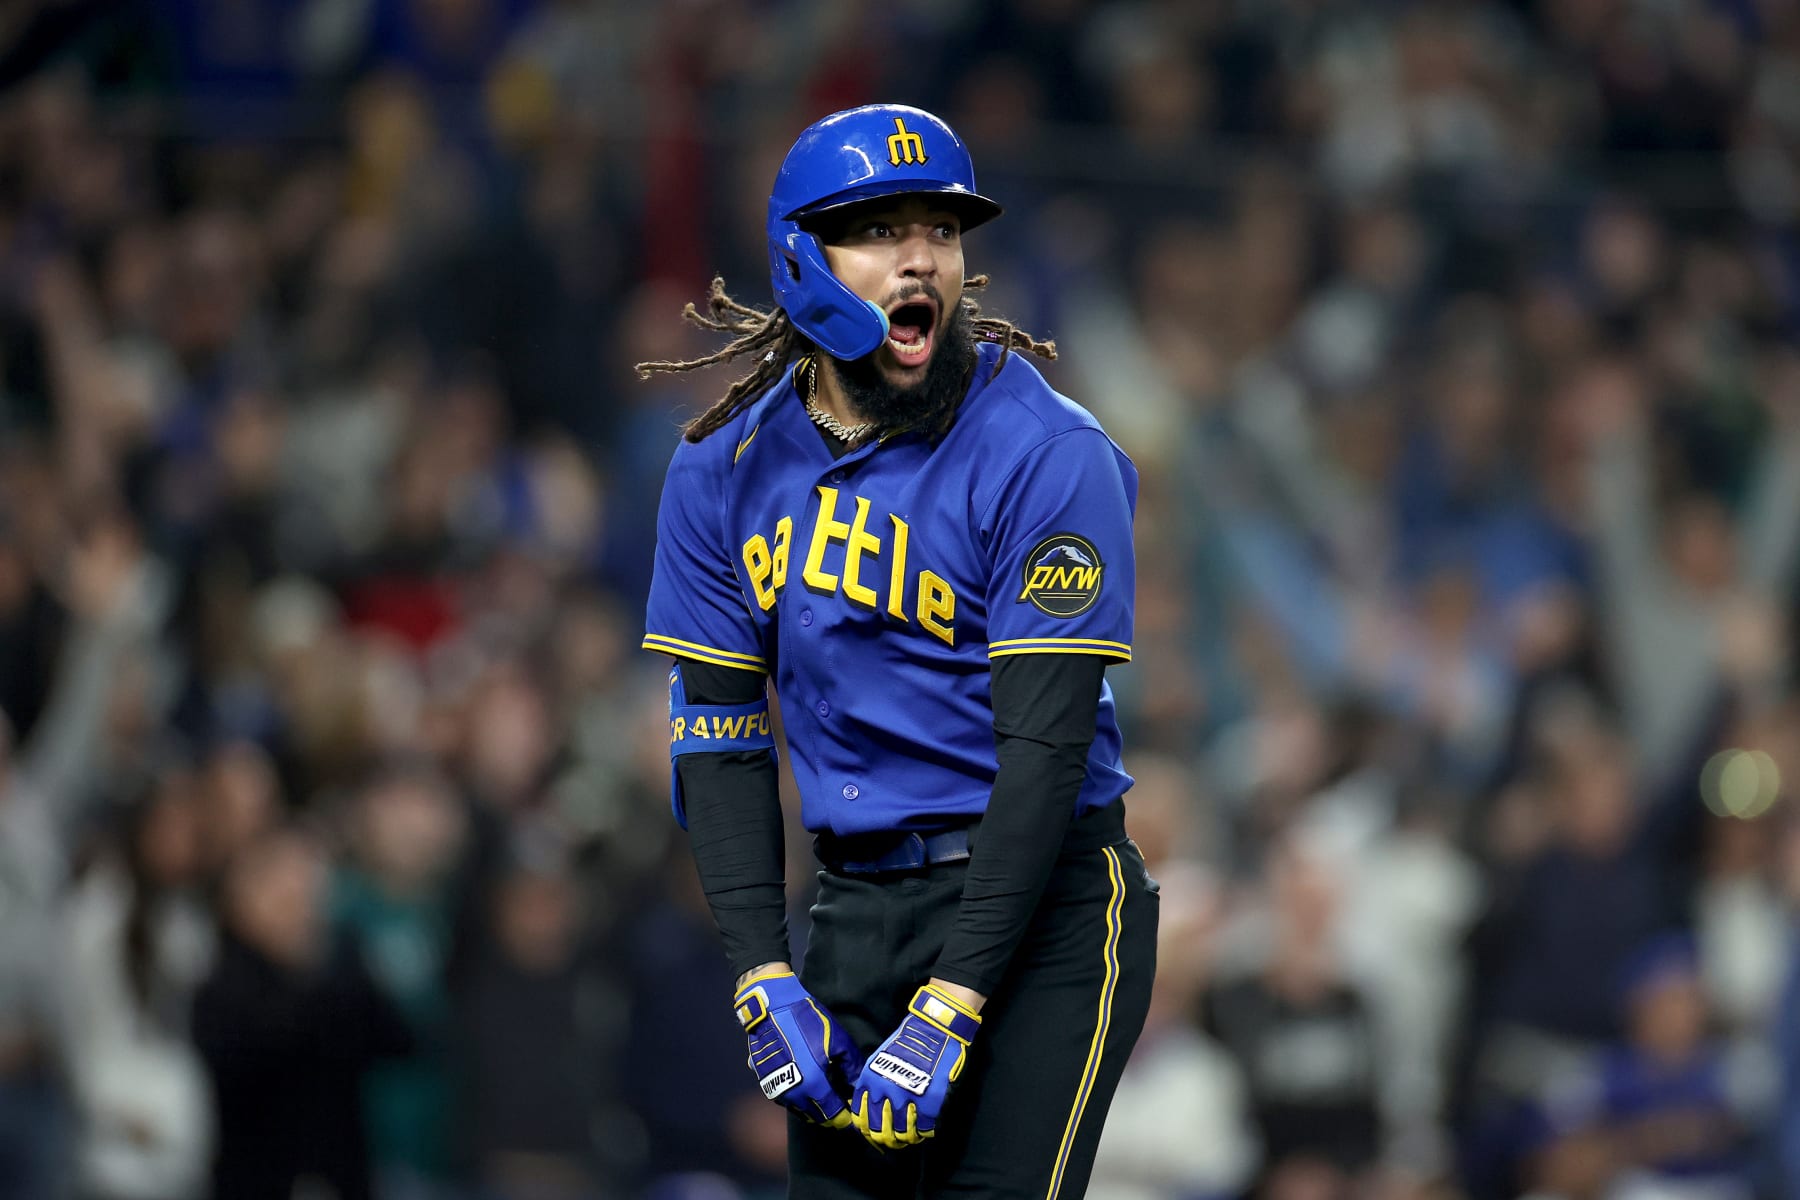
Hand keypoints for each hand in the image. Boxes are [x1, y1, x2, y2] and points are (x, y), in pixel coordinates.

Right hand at [733, 967, 860, 1127]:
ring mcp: (774, 1087)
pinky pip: (783, 1097)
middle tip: (838, 1104)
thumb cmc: (808, 1022)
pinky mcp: (762, 1079)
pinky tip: (802, 1083)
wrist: (772, 1007)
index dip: (844, 1117)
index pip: (833, 1116)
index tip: (851, 1113)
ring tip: (821, 1094)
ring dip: (810, 1106)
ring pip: (797, 1109)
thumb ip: (852, 1068)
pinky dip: (795, 1096)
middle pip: (815, 1116)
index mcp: (814, 1085)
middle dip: (829, 1114)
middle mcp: (792, 1093)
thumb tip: (857, 1085)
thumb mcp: (839, 1041)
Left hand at [850, 983, 981, 1148]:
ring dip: (907, 1138)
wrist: (932, 1028)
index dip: (868, 1131)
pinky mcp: (929, 1100)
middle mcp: (885, 1091)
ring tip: (912, 1136)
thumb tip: (869, 1110)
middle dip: (886, 1140)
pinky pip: (925, 1127)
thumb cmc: (906, 1043)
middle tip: (894, 1140)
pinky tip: (926, 1128)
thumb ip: (872, 1084)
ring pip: (903, 1133)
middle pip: (880, 1131)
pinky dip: (925, 1132)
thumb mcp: (878, 1060)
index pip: (861, 1119)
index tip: (875, 1134)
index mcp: (869, 1080)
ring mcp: (907, 1097)